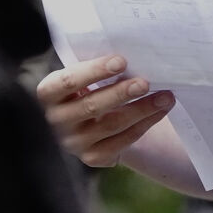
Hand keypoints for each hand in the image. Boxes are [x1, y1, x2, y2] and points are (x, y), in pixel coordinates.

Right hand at [36, 55, 174, 167]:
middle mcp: (56, 120)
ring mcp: (73, 142)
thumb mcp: (80, 77)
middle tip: (145, 83)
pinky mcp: (92, 157)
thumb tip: (131, 55)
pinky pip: (122, 141)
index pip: (68, 81)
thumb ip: (94, 69)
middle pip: (91, 106)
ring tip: (165, 96)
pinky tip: (159, 111)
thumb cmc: (85, 89)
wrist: (85, 123)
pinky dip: (144, 124)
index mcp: (47, 93)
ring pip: (112, 124)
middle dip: (121, 93)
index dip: (94, 71)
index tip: (121, 61)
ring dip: (142, 109)